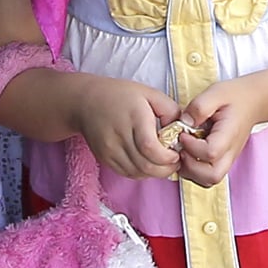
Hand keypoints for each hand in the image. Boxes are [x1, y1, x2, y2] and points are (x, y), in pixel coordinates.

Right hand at [65, 74, 183, 179]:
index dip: (168, 157)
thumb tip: (182, 131)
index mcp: (134, 117)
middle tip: (175, 162)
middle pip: (145, 165)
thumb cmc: (121, 95)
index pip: (151, 148)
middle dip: (166, 169)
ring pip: (137, 173)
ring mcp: (109, 149)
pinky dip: (141, 173)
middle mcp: (119, 135)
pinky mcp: (104, 158)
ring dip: (155, 173)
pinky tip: (148, 164)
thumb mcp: (149, 94)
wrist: (86, 101)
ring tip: (163, 163)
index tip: (177, 153)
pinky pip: (127, 174)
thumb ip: (170, 111)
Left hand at [173, 86, 258, 185]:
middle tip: (182, 148)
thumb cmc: (235, 97)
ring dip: (191, 171)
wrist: (254, 102)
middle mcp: (230, 152)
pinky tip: (189, 155)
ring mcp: (227, 159)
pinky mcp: (222, 161)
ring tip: (184, 152)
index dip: (192, 146)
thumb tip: (183, 123)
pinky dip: (194, 172)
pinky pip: (208, 177)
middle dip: (190, 166)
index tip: (183, 133)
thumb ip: (199, 107)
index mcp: (229, 135)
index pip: (211, 153)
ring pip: (209, 181)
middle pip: (212, 176)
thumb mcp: (215, 93)